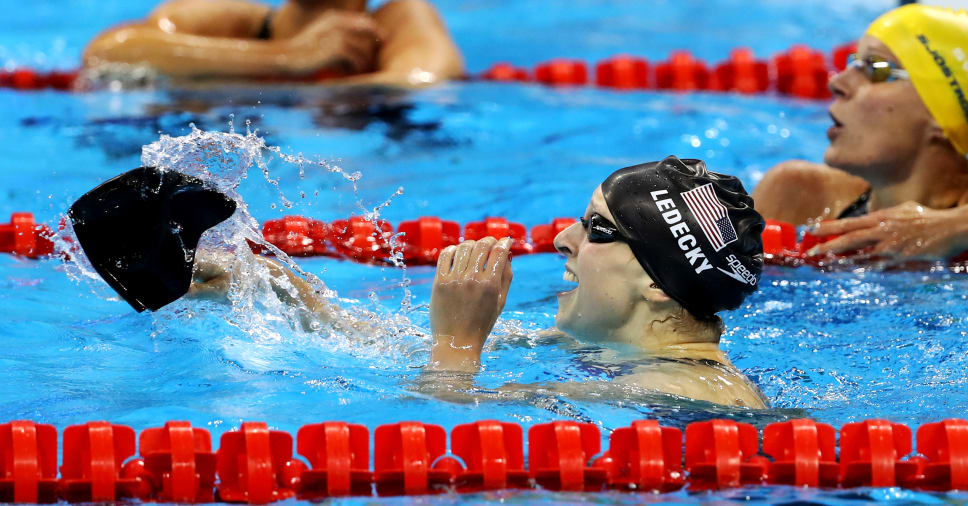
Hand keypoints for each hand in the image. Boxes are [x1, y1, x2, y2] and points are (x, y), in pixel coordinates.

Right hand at [285, 11, 380, 75]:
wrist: (286, 58)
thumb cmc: (304, 51)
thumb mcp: (322, 36)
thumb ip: (340, 34)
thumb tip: (365, 44)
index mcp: (335, 18)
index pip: (365, 22)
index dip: (376, 33)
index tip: (381, 43)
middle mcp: (337, 23)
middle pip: (368, 35)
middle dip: (371, 51)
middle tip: (370, 64)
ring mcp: (337, 35)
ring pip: (364, 50)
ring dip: (364, 63)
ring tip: (358, 72)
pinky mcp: (336, 50)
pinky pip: (357, 60)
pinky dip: (356, 69)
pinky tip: (349, 74)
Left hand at [428, 237, 512, 371]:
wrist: (457, 342)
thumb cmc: (482, 324)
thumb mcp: (500, 302)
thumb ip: (506, 276)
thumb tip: (507, 253)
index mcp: (490, 285)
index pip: (498, 252)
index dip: (503, 242)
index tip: (505, 241)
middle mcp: (472, 280)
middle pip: (481, 245)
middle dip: (489, 240)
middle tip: (491, 242)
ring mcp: (453, 280)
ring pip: (463, 247)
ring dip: (471, 244)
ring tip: (474, 249)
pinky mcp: (439, 282)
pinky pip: (445, 255)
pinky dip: (452, 249)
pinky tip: (457, 253)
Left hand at [808, 201, 967, 260]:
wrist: (952, 227)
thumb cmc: (929, 218)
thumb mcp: (904, 211)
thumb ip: (886, 217)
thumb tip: (873, 220)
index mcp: (882, 217)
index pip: (850, 223)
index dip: (830, 227)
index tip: (812, 230)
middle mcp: (883, 230)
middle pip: (849, 238)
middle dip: (828, 245)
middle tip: (811, 251)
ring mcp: (891, 245)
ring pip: (860, 254)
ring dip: (841, 260)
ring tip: (824, 264)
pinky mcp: (901, 258)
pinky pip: (878, 266)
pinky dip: (863, 269)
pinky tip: (851, 273)